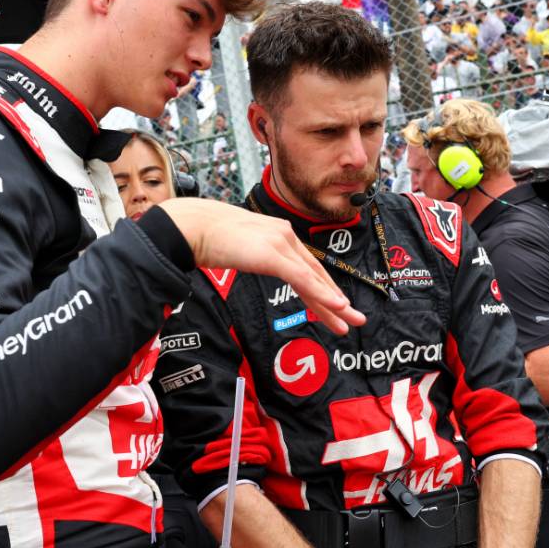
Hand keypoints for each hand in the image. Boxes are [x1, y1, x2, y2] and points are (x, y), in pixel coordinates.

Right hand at [159, 199, 365, 334]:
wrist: (193, 227)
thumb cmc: (208, 236)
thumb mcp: (240, 247)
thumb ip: (253, 254)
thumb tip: (252, 260)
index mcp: (278, 234)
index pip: (307, 266)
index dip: (323, 288)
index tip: (336, 306)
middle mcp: (285, 236)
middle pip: (316, 274)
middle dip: (337, 299)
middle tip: (355, 318)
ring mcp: (280, 244)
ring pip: (313, 279)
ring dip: (334, 303)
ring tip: (351, 321)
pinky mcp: (273, 255)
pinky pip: (302, 279)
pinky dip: (321, 293)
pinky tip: (336, 306)